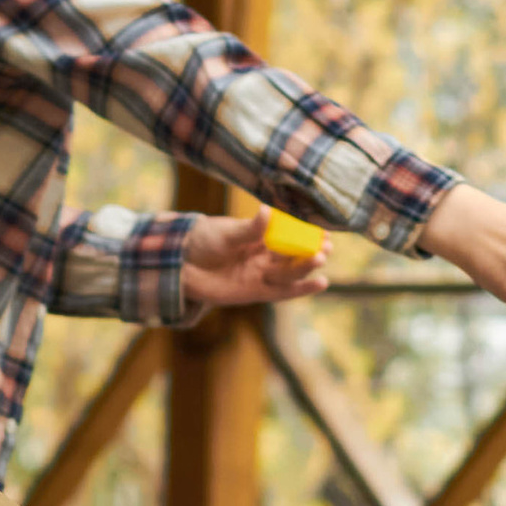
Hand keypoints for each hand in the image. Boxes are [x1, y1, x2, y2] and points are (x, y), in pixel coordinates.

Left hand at [183, 209, 328, 308]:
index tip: (326, 233)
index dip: (307, 235)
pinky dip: (301, 289)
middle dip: (311, 251)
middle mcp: (264, 257)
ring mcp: (261, 275)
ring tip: (321, 257)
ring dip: (307, 266)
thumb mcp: (225, 233)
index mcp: (259, 237)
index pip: (290, 235)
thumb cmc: (202, 242)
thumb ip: (248, 229)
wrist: (179, 265)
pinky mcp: (255, 293)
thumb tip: (267, 213)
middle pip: (294, 255)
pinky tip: (321, 283)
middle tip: (327, 246)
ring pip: (290, 272)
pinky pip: (282, 292)